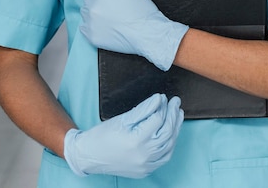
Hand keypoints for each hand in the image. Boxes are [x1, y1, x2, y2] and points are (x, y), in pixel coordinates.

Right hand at [63, 93, 183, 177]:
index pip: (157, 120)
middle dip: (172, 115)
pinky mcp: (145, 170)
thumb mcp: (122, 118)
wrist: (90, 156)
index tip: (163, 96)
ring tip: (177, 114)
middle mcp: (143, 155)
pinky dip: (170, 143)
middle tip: (175, 102)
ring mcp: (146, 165)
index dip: (162, 106)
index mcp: (136, 140)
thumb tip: (159, 99)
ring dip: (175, 128)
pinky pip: (164, 157)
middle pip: (166, 132)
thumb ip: (143, 109)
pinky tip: (172, 133)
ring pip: (168, 145)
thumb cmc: (103, 135)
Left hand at [81, 0, 188, 70]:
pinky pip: (84, 28)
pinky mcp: (93, 38)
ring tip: (108, 13)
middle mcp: (92, 11)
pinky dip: (90, 25)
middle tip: (109, 2)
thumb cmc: (141, 11)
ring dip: (92, 11)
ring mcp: (92, 26)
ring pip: (84, 13)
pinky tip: (103, 24)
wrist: (148, 34)